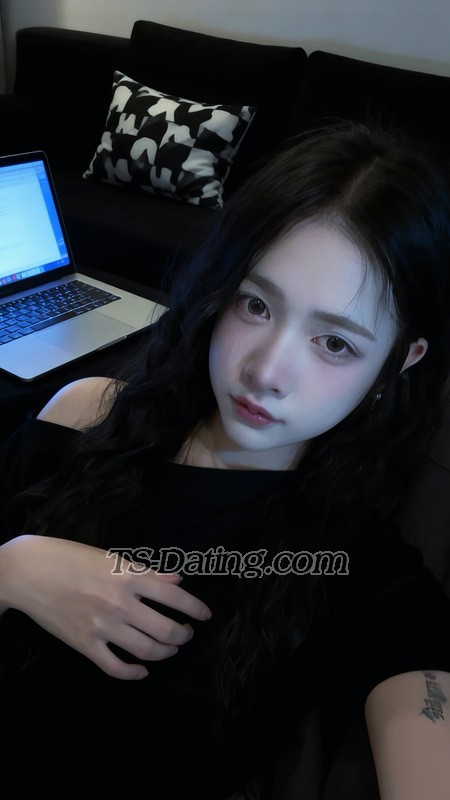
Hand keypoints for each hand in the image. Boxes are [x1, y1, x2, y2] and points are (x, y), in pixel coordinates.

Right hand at [0, 534, 210, 679]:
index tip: (206, 614)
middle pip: (166, 630)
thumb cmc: (70, 558)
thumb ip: (147, 572)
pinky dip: (133, 673)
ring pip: (145, 651)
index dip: (196, 609)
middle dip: (183, 635)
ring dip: (164, 653)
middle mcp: (120, 604)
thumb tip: (177, 581)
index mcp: (128, 578)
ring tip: (170, 648)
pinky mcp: (84, 645)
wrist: (29, 571)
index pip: (175, 598)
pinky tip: (141, 670)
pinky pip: (115, 667)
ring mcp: (102, 627)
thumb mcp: (111, 558)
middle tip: (186, 633)